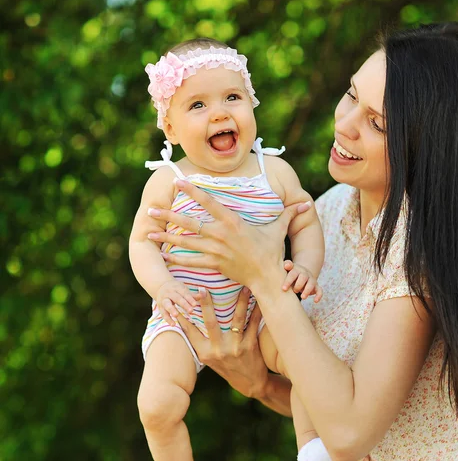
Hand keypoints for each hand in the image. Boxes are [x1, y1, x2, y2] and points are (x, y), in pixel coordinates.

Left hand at [147, 179, 310, 289]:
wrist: (268, 278)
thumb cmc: (272, 252)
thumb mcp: (279, 229)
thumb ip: (289, 214)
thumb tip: (305, 203)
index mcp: (233, 221)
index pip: (208, 202)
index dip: (192, 191)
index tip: (177, 182)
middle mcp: (220, 234)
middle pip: (189, 222)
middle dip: (168, 215)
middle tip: (150, 209)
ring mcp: (215, 251)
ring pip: (185, 242)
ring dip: (166, 237)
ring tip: (148, 232)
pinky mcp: (214, 265)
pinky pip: (191, 261)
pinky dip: (176, 258)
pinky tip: (163, 255)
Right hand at [156, 279, 199, 325]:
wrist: (161, 286)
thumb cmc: (176, 289)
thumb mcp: (183, 289)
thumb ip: (192, 295)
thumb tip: (203, 295)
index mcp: (177, 288)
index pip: (184, 293)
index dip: (189, 299)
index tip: (195, 304)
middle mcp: (170, 293)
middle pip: (177, 298)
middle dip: (183, 304)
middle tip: (190, 310)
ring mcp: (164, 299)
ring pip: (167, 304)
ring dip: (171, 309)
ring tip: (176, 315)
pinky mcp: (160, 307)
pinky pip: (163, 313)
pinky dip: (167, 319)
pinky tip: (173, 324)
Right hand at [176, 286, 268, 398]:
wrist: (251, 384)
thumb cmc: (228, 367)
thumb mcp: (211, 359)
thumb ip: (203, 342)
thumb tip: (190, 320)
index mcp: (205, 353)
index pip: (190, 332)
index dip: (183, 317)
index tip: (178, 302)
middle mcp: (217, 350)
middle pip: (210, 322)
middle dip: (205, 304)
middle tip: (202, 288)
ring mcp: (234, 348)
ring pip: (236, 320)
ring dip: (240, 301)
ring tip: (243, 287)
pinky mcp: (250, 346)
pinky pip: (253, 324)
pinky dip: (256, 310)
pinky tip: (259, 300)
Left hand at [282, 260, 322, 301]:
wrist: (301, 273)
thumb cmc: (290, 274)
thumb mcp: (287, 270)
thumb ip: (286, 266)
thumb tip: (286, 265)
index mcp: (296, 270)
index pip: (292, 274)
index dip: (288, 281)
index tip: (283, 289)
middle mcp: (305, 274)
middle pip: (303, 277)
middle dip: (298, 285)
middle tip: (294, 291)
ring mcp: (311, 280)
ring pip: (311, 284)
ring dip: (307, 290)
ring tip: (302, 297)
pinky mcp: (316, 286)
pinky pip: (319, 290)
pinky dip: (319, 295)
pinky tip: (315, 301)